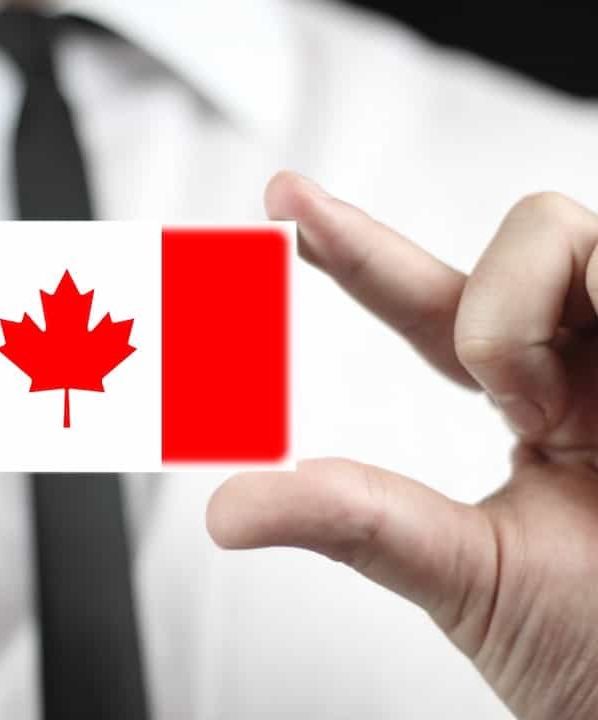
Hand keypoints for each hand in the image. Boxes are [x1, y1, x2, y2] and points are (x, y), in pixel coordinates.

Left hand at [208, 172, 597, 719]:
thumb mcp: (467, 573)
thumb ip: (357, 522)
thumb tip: (223, 511)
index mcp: (539, 402)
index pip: (433, 304)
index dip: (355, 249)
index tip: (281, 200)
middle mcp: (597, 361)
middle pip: (526, 237)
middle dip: (491, 316)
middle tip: (521, 412)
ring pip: (566, 233)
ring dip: (530, 324)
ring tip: (567, 419)